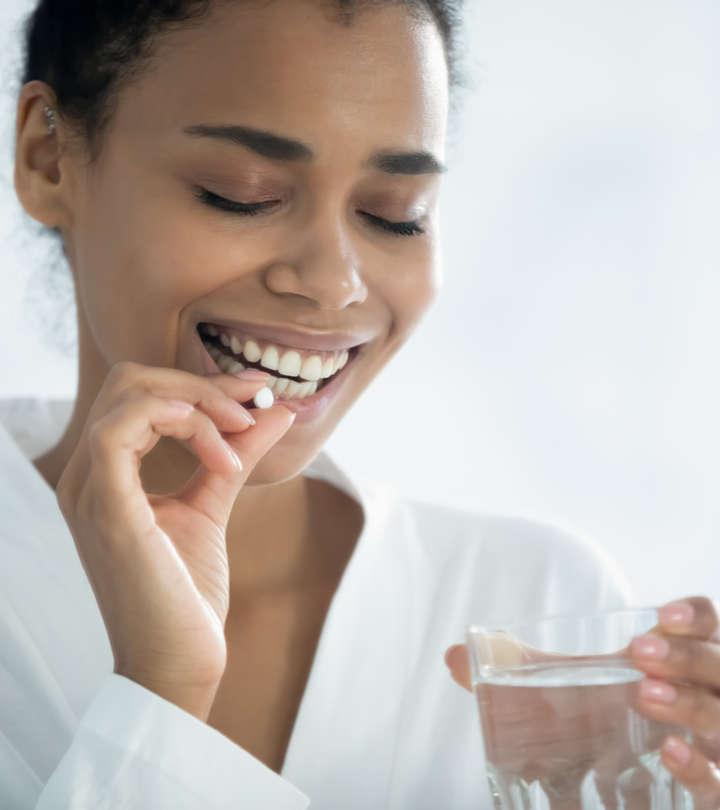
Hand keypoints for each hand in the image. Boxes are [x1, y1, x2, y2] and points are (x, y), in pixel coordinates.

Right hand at [56, 361, 294, 718]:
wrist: (178, 662)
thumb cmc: (186, 591)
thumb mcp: (214, 503)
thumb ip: (237, 453)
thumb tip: (275, 410)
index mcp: (105, 474)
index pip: (140, 394)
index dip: (201, 382)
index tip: (256, 391)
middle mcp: (86, 476)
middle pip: (131, 381)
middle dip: (200, 382)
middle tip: (254, 404)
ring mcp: (89, 491)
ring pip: (128, 395)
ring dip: (197, 400)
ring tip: (242, 432)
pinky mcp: (105, 510)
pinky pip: (118, 432)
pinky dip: (170, 416)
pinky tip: (215, 435)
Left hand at [445, 596, 719, 808]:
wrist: (619, 803)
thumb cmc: (596, 734)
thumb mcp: (564, 700)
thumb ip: (515, 674)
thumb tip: (453, 656)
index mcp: (670, 665)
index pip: (704, 626)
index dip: (694, 617)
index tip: (659, 615)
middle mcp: (702, 702)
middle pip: (719, 669)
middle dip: (689, 658)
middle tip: (639, 654)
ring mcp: (711, 750)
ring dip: (695, 708)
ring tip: (648, 697)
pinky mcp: (709, 795)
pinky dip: (702, 772)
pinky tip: (669, 755)